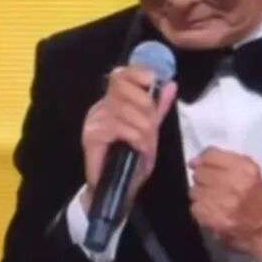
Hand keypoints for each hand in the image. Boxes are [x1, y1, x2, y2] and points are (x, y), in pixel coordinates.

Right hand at [80, 66, 178, 216]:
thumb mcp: (149, 131)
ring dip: (144, 129)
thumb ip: (158, 108)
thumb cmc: (131, 160)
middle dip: (146, 105)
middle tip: (152, 128)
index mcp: (112, 102)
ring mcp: (94, 120)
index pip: (120, 74)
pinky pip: (121, 128)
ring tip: (147, 145)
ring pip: (126, 109)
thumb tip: (170, 84)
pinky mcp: (91, 136)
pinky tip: (140, 150)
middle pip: (123, 87)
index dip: (136, 71)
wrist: (116, 190)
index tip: (153, 79)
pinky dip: (137, 139)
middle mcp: (100, 107)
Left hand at [188, 146, 261, 261]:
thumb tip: (194, 162)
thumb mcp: (249, 170)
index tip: (197, 165)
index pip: (210, 156)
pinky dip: (200, 210)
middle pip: (199, 173)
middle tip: (211, 186)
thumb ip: (223, 160)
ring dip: (200, 195)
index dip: (201, 160)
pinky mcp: (214, 219)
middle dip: (202, 179)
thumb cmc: (255, 195)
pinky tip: (212, 211)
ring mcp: (224, 203)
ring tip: (213, 199)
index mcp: (244, 169)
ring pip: (194, 191)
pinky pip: (194, 207)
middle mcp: (234, 184)